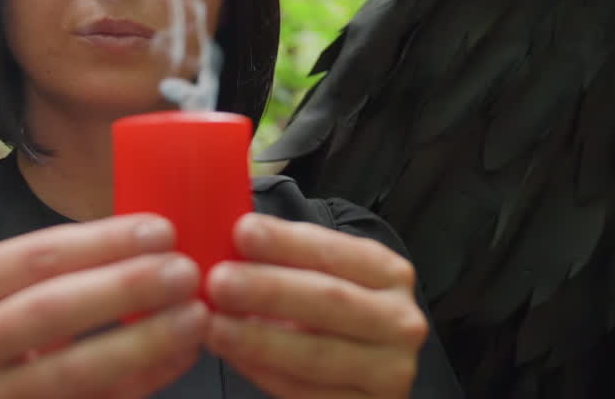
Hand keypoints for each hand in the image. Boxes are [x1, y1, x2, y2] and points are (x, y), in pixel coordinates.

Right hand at [0, 214, 207, 398]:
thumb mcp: (2, 297)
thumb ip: (62, 273)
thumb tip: (151, 246)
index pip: (37, 257)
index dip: (103, 243)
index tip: (161, 231)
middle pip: (51, 309)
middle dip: (125, 287)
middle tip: (185, 272)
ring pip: (71, 369)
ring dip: (141, 340)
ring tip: (193, 317)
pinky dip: (139, 380)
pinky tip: (178, 359)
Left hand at [204, 214, 428, 398]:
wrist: (357, 368)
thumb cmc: (326, 313)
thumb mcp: (318, 276)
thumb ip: (285, 257)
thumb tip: (234, 235)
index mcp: (389, 273)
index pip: (335, 251)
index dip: (287, 242)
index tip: (241, 232)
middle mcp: (400, 320)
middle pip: (330, 300)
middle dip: (269, 290)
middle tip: (218, 282)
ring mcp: (390, 371)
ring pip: (317, 354)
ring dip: (259, 340)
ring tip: (214, 326)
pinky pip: (307, 393)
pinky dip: (265, 373)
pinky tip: (234, 357)